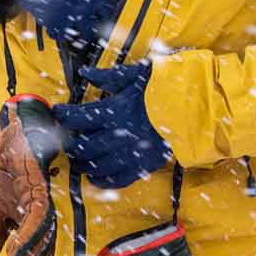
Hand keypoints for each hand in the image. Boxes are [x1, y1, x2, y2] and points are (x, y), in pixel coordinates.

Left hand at [52, 61, 171, 188]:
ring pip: (97, 166)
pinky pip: (118, 180)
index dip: (63, 116)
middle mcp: (120, 135)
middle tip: (66, 141)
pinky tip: (96, 177)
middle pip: (83, 146)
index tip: (57, 113)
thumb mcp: (136, 74)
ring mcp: (132, 153)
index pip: (77, 117)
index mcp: (116, 111)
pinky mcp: (145, 166)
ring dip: (83, 164)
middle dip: (70, 145)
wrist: (198, 108)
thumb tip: (85, 73)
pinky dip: (104, 181)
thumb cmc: (166, 88)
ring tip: (78, 160)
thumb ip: (108, 76)